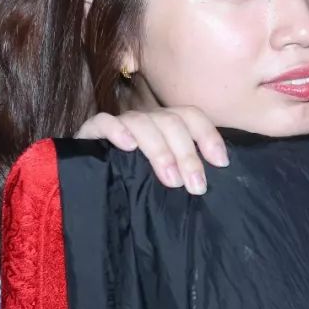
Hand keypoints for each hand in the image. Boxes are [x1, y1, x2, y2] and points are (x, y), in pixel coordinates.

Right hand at [74, 107, 228, 194]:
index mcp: (166, 127)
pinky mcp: (90, 133)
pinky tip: (128, 147)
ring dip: (159, 149)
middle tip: (196, 186)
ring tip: (170, 179)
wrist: (87, 192)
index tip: (221, 163)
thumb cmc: (135, 188)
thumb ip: (187, 174)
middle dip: (187, 154)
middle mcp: (145, 121)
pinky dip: (117, 131)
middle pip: (171, 121)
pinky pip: (103, 122)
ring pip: (141, 121)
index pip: (191, 116)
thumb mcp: (166, 179)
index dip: (208, 135)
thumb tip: (217, 178)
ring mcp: (118, 125)